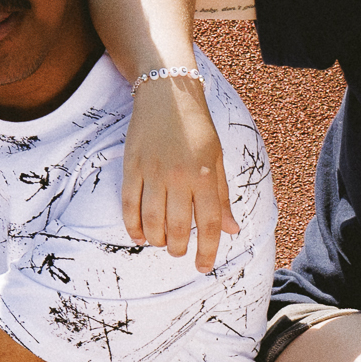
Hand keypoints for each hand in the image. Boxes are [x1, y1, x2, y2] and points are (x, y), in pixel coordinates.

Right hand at [120, 72, 234, 267]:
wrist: (167, 94)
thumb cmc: (197, 127)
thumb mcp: (218, 159)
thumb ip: (221, 197)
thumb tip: (231, 230)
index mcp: (205, 176)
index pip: (207, 224)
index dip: (206, 251)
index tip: (203, 267)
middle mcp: (180, 177)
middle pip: (177, 228)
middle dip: (178, 248)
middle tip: (178, 251)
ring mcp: (153, 173)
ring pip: (152, 221)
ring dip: (156, 240)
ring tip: (161, 244)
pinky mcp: (132, 167)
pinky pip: (129, 205)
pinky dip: (133, 226)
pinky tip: (138, 236)